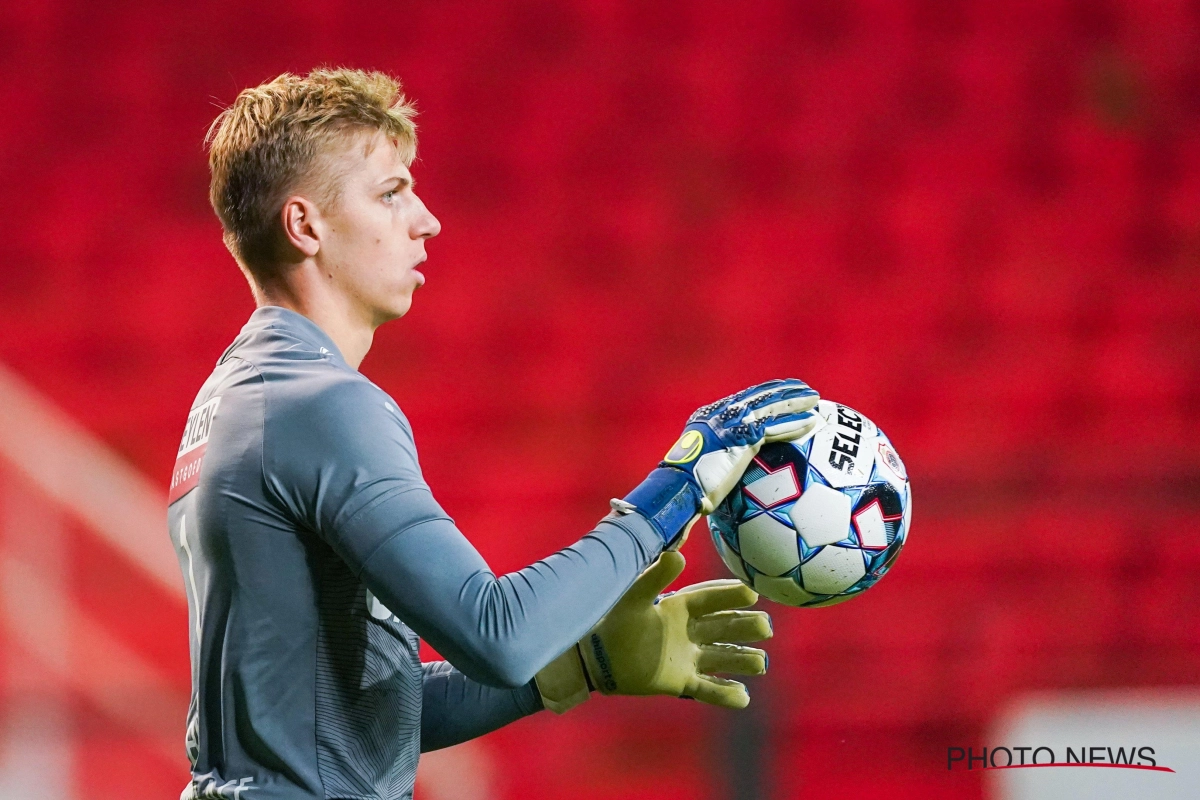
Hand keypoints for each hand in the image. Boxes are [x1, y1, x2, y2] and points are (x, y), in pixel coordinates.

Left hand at [535, 552, 772, 712]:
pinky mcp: (680, 682)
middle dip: (745, 626)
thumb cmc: (612, 620)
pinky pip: (708, 688)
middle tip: (764, 627)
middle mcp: (688, 631)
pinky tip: (744, 698)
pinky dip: (725, 694)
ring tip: (760, 663)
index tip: (751, 593)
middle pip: (724, 627)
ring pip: (722, 657)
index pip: (711, 599)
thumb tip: (677, 555)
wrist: (594, 657)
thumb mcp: (633, 596)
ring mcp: (686, 657)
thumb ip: (655, 578)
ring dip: (743, 659)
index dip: (730, 596)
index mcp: (678, 606)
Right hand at [618, 379, 820, 546]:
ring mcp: (729, 423)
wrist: (679, 488)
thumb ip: (717, 467)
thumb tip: (723, 485)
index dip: (762, 394)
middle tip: (801, 387)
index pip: (740, 400)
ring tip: (813, 398)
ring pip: (768, 406)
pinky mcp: (742, 436)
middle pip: (756, 397)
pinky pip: (773, 426)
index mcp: (707, 419)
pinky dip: (792, 423)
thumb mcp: (701, 471)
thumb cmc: (685, 489)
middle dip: (781, 390)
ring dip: (793, 401)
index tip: (779, 390)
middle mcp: (718, 414)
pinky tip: (810, 422)